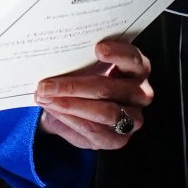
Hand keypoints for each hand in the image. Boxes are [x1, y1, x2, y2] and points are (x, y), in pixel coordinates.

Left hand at [35, 37, 152, 151]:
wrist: (74, 109)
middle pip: (110, 89)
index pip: (134, 60)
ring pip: (105, 112)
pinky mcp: (120, 139)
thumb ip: (80, 59)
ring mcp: (134, 118)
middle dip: (74, 86)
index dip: (118, 53)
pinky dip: (70, 119)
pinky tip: (54, 110)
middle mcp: (141, 94)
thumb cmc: (83, 79)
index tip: (98, 48)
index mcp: (137, 69)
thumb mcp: (84, 66)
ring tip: (46, 98)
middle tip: (46, 85)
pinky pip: (95, 130)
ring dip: (71, 105)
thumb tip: (55, 53)